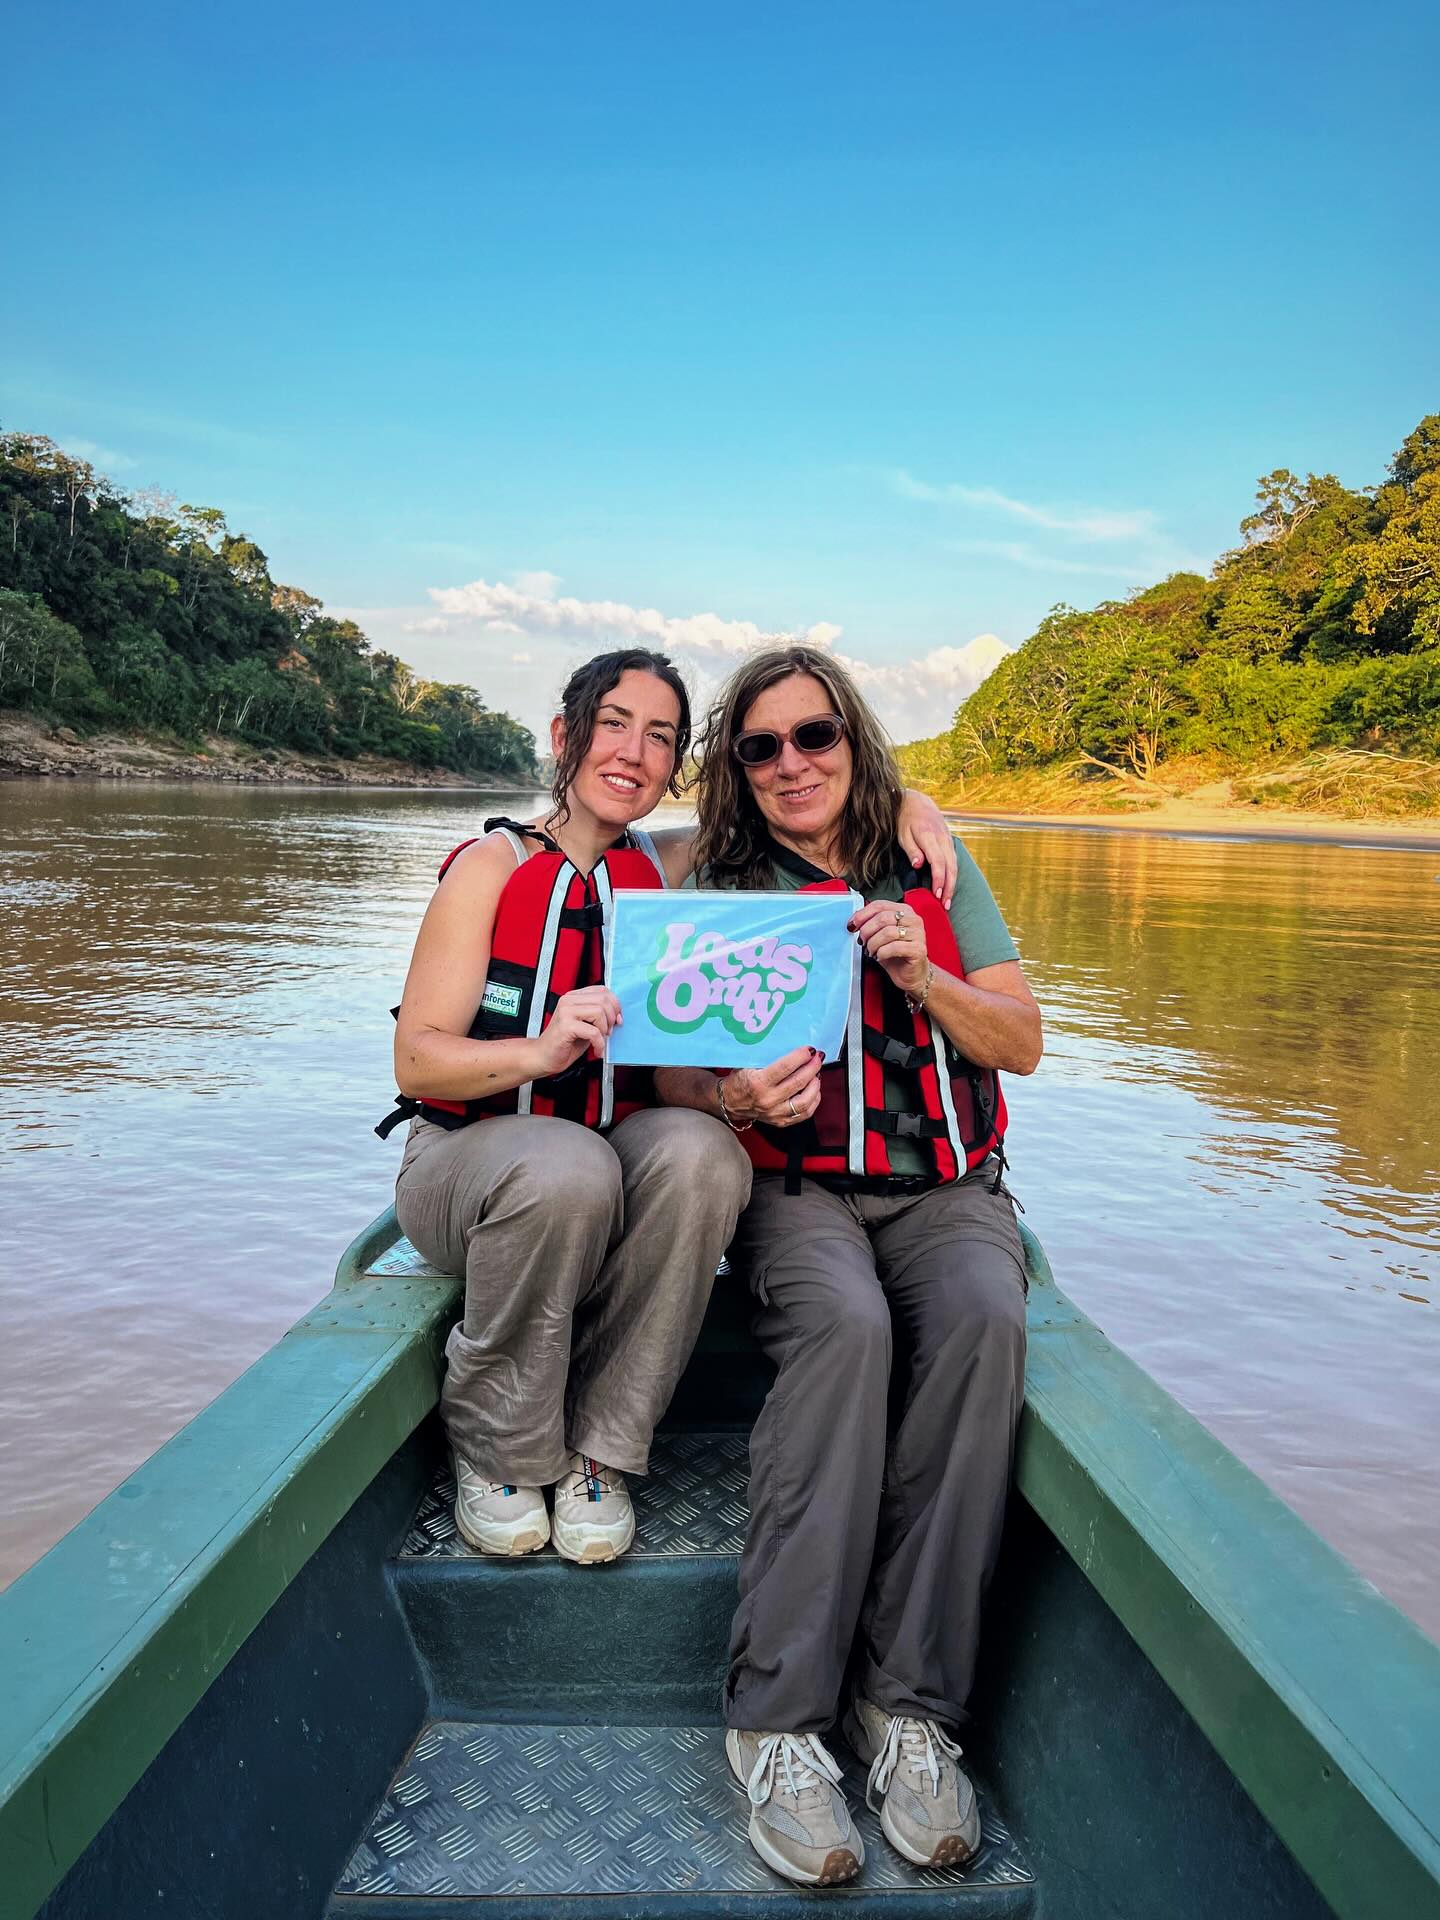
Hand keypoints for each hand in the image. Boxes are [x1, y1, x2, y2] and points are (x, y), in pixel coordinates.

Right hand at [533, 986, 621, 1077]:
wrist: (543, 1057)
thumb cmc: (564, 1043)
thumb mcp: (585, 1024)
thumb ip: (598, 1016)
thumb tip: (618, 1015)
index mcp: (574, 997)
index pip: (602, 990)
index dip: (615, 1004)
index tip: (617, 1019)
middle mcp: (568, 1001)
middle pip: (603, 1000)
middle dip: (612, 1018)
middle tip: (608, 1032)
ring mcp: (566, 1012)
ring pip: (599, 1012)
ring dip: (605, 1030)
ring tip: (600, 1040)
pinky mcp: (566, 1026)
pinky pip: (593, 1031)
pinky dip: (599, 1043)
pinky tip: (596, 1050)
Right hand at [722, 1045, 824, 1127]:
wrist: (730, 1102)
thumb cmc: (739, 1079)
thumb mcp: (747, 1063)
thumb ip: (767, 1056)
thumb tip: (791, 1044)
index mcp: (757, 1082)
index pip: (785, 1067)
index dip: (801, 1056)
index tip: (809, 1049)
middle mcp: (767, 1100)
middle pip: (798, 1082)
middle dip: (812, 1067)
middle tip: (817, 1057)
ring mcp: (775, 1113)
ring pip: (805, 1101)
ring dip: (815, 1085)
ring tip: (816, 1074)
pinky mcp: (780, 1121)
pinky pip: (804, 1113)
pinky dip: (813, 1100)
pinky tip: (814, 1090)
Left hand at [850, 899, 929, 998]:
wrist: (910, 974)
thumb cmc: (896, 954)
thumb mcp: (881, 935)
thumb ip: (872, 924)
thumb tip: (854, 922)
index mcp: (904, 911)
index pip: (880, 905)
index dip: (862, 915)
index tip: (852, 925)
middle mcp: (913, 920)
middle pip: (882, 918)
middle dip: (866, 931)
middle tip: (862, 942)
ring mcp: (918, 934)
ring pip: (887, 932)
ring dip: (873, 944)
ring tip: (871, 951)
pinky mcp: (918, 949)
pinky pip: (894, 947)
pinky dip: (882, 953)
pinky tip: (880, 956)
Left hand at [898, 789, 955, 908]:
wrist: (916, 802)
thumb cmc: (905, 820)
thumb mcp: (902, 833)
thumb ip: (911, 850)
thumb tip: (919, 865)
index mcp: (929, 836)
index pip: (938, 862)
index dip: (938, 879)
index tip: (936, 894)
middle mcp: (942, 838)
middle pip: (950, 866)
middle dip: (949, 887)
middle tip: (945, 905)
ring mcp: (948, 839)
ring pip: (955, 865)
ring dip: (953, 884)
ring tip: (947, 901)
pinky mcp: (949, 841)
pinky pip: (954, 861)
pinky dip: (952, 875)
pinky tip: (948, 887)